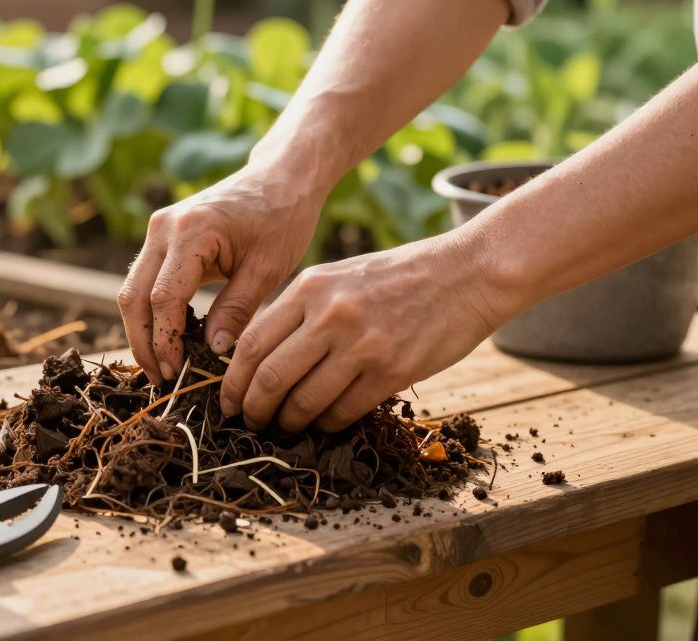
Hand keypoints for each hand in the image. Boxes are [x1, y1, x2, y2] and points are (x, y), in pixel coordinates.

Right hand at [118, 153, 326, 383]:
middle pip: (134, 296)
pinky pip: (144, 279)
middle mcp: (164, 227)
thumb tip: (212, 351)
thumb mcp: (267, 269)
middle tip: (162, 378)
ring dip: (142, 329)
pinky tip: (168, 338)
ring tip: (162, 365)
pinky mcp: (161, 236)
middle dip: (143, 341)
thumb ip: (237, 310)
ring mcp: (158, 229)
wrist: (280, 177)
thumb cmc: (282, 218)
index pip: (163, 298)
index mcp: (192, 231)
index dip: (165, 340)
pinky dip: (150, 311)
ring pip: (132, 289)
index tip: (177, 372)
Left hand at [219, 234, 508, 431]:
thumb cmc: (399, 277)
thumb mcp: (339, 278)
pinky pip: (344, 411)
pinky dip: (328, 424)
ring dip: (289, 422)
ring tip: (286, 426)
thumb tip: (260, 357)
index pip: (250, 344)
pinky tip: (326, 423)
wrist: (469, 271)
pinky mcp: (392, 370)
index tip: (229, 401)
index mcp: (309, 288)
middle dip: (252, 409)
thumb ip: (301, 310)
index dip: (232, 382)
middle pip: (269, 377)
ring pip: (303, 401)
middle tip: (250, 423)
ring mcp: (361, 344)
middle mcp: (329, 315)